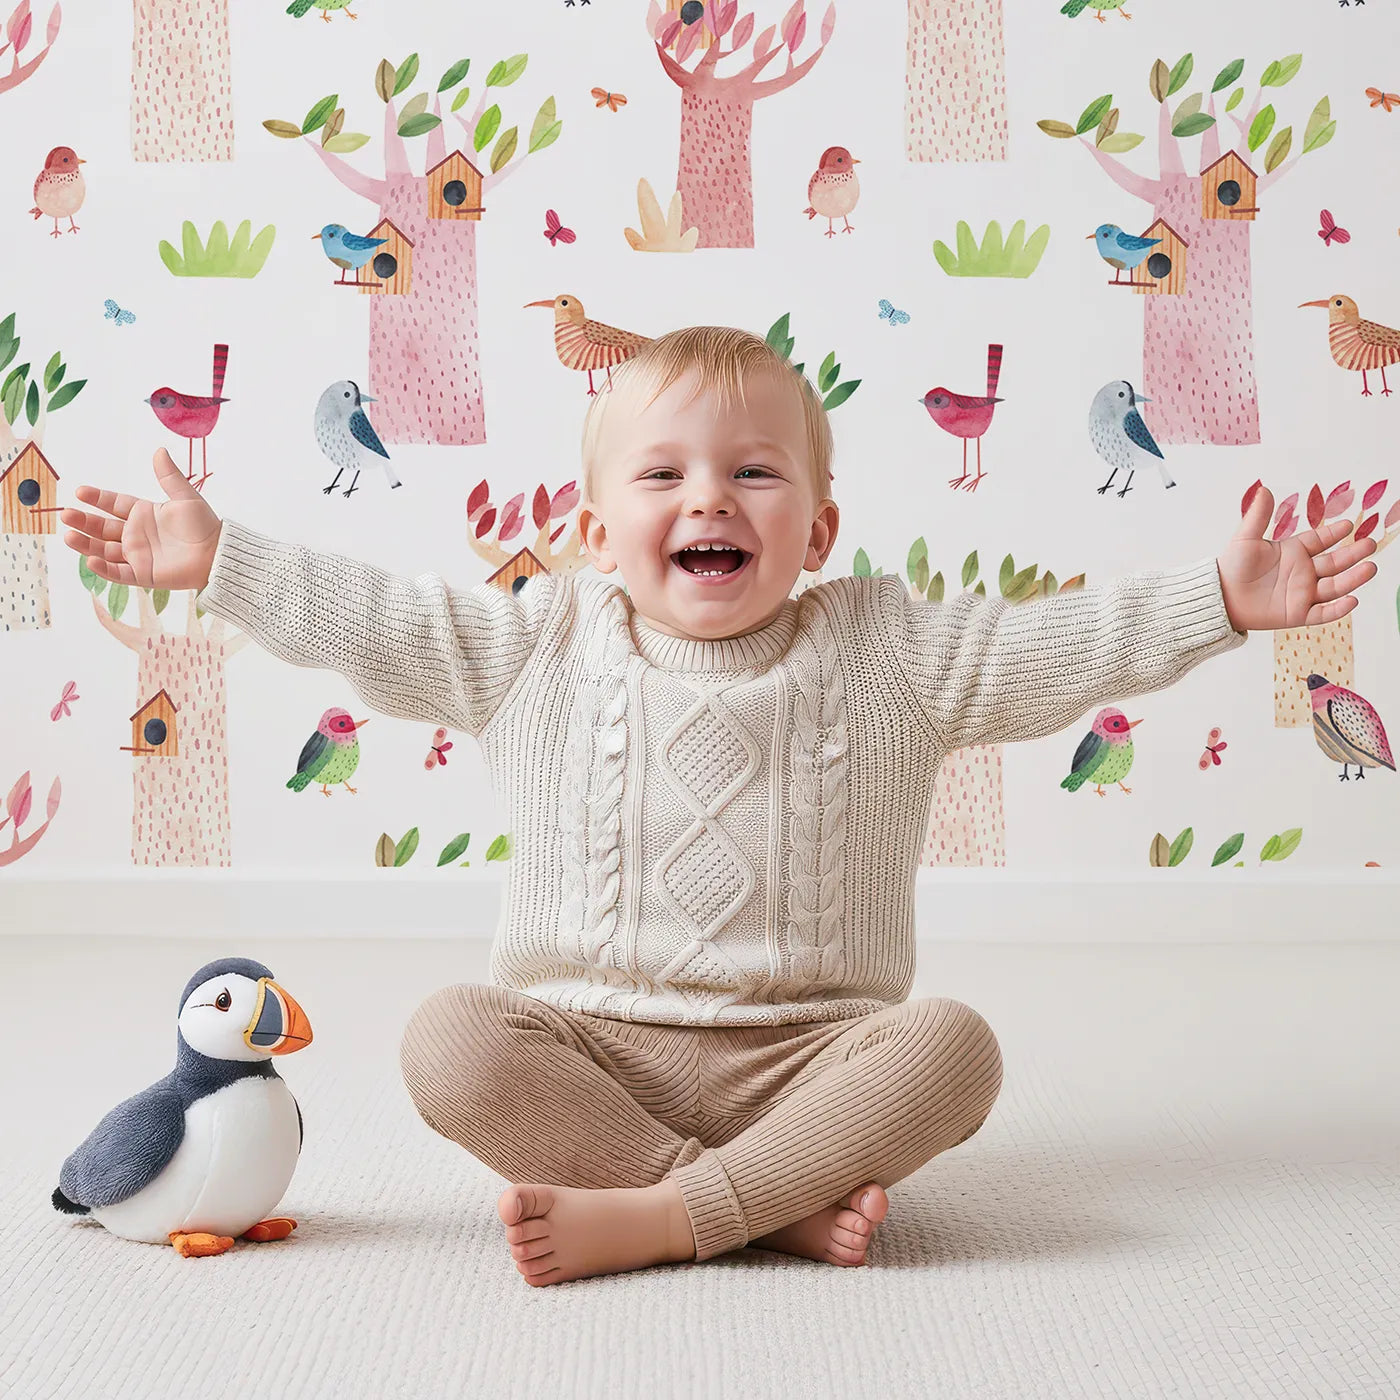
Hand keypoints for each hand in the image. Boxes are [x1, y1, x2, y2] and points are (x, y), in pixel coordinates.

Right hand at [59, 449, 222, 591]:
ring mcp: (137, 555)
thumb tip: (159, 450)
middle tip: (65, 514)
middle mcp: (136, 534)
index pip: (114, 504)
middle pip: (102, 528)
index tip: (80, 491)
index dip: (97, 498)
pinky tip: (90, 559)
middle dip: (83, 521)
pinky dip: (103, 568)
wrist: (217, 554)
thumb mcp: (185, 497)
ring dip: (85, 544)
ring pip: (104, 550)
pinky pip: (118, 572)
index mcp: (144, 514)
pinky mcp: (142, 574)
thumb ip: (169, 476)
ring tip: (68, 535)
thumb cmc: (204, 525)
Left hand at [1217, 481, 1378, 632]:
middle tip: (1370, 544)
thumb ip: (1258, 516)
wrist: (1220, 597)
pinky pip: (1323, 613)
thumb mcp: (1245, 539)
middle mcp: (1303, 572)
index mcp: (1293, 552)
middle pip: (1335, 562)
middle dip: (1353, 554)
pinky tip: (1351, 600)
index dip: (1334, 533)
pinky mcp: (1298, 614)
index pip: (1320, 540)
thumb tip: (1264, 489)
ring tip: (1370, 567)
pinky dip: (1338, 609)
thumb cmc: (1231, 567)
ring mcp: (1302, 593)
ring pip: (1335, 586)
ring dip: (1353, 579)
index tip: (1349, 526)